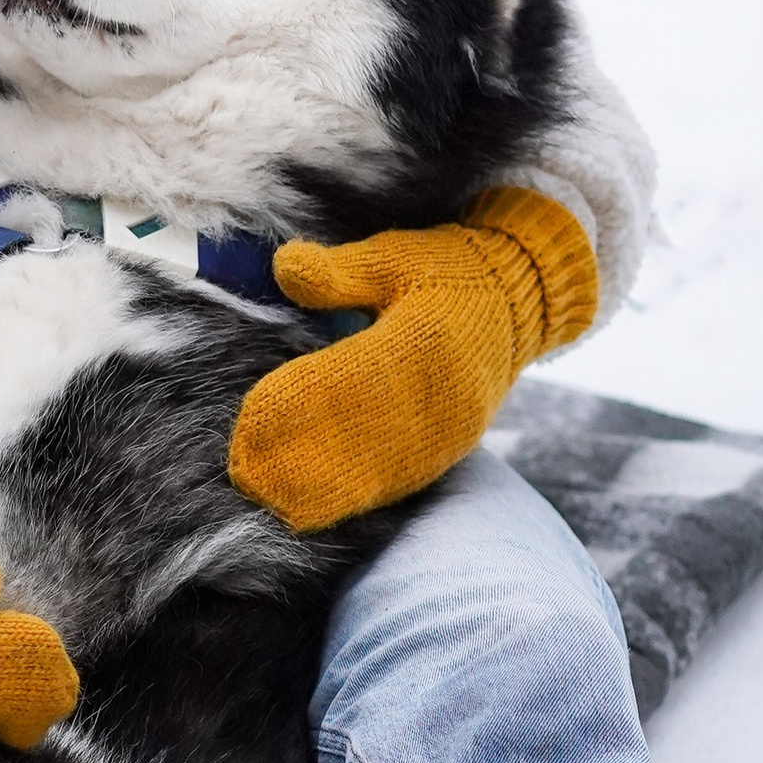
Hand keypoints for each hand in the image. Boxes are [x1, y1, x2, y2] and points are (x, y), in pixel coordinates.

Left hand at [227, 189, 598, 531]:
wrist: (517, 298)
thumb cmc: (444, 269)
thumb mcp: (391, 255)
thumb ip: (338, 269)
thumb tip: (283, 268)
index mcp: (425, 338)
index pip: (352, 378)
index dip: (300, 403)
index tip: (250, 419)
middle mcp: (443, 393)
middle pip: (362, 435)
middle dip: (300, 457)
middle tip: (245, 472)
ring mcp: (452, 428)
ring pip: (380, 469)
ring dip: (321, 487)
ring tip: (267, 498)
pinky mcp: (454, 447)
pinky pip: (399, 479)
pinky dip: (354, 494)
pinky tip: (315, 506)